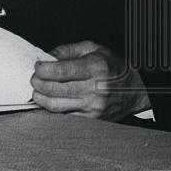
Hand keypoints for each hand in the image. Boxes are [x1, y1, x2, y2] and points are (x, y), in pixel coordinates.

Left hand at [31, 40, 149, 120]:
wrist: (136, 90)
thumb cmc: (113, 67)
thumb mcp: (93, 49)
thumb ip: (67, 50)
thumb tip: (46, 56)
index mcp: (95, 68)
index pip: (60, 71)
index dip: (42, 69)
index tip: (38, 66)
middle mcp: (95, 89)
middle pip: (54, 89)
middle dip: (37, 83)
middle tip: (34, 78)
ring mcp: (94, 108)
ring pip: (55, 106)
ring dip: (40, 97)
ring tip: (38, 90)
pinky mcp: (93, 120)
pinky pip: (64, 116)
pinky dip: (52, 109)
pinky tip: (49, 100)